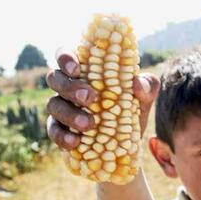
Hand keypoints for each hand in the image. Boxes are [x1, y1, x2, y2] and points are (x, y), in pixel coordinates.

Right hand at [45, 49, 159, 149]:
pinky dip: (62, 136)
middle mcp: (68, 87)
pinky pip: (53, 132)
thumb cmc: (133, 109)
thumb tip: (137, 83)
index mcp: (85, 71)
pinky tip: (75, 142)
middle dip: (70, 87)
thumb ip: (147, 86)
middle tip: (90, 98)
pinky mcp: (60, 131)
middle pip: (55, 78)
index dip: (65, 58)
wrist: (129, 143)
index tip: (77, 68)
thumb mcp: (145, 97)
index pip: (65, 56)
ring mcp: (61, 109)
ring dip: (69, 114)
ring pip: (53, 105)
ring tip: (89, 125)